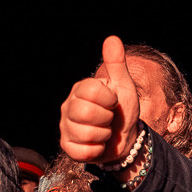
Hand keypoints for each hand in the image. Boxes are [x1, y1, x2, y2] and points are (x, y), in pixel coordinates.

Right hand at [60, 36, 139, 163]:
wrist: (126, 138)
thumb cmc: (122, 110)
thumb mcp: (123, 86)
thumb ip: (117, 64)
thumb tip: (112, 39)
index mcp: (80, 90)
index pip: (92, 91)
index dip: (109, 99)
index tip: (113, 102)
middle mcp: (68, 107)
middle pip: (86, 113)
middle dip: (106, 118)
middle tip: (108, 118)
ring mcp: (66, 127)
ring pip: (86, 133)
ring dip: (104, 134)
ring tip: (104, 130)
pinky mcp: (68, 147)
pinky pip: (83, 151)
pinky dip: (97, 149)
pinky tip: (98, 143)